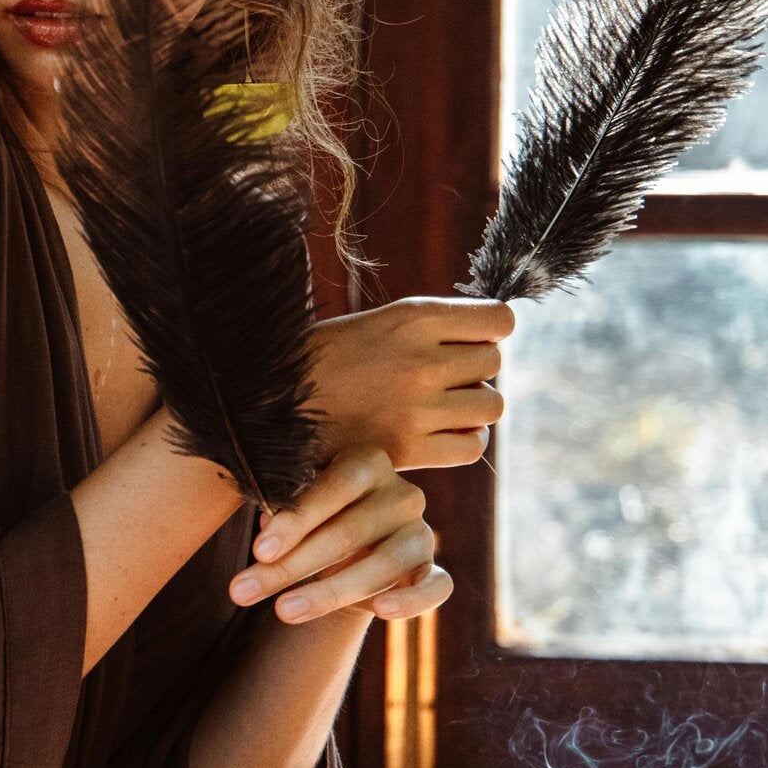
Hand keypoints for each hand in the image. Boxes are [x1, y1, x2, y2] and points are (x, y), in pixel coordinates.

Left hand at [228, 449, 451, 625]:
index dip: (295, 520)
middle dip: (291, 566)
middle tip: (244, 591)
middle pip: (349, 531)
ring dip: (330, 592)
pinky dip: (412, 601)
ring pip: (384, 564)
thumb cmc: (315, 521)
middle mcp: (402, 494)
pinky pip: (435, 586)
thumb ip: (282, 513)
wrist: (347, 556)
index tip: (258, 551)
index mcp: (367, 463)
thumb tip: (268, 532)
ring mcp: (422, 532)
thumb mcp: (295, 512)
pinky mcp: (432, 570)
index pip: (334, 487)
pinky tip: (381, 611)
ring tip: (283, 612)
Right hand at [308, 296, 513, 470]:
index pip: (499, 320)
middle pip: (494, 362)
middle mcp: (421, 360)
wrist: (268, 402)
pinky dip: (463, 440)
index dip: (489, 330)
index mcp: (413, 317)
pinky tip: (438, 433)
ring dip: (473, 406)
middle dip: (474, 369)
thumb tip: (492, 336)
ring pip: (491, 404)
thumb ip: (431, 328)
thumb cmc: (323, 359)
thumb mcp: (377, 323)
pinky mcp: (408, 450)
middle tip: (442, 376)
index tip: (467, 339)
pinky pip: (472, 446)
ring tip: (441, 406)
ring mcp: (417, 408)